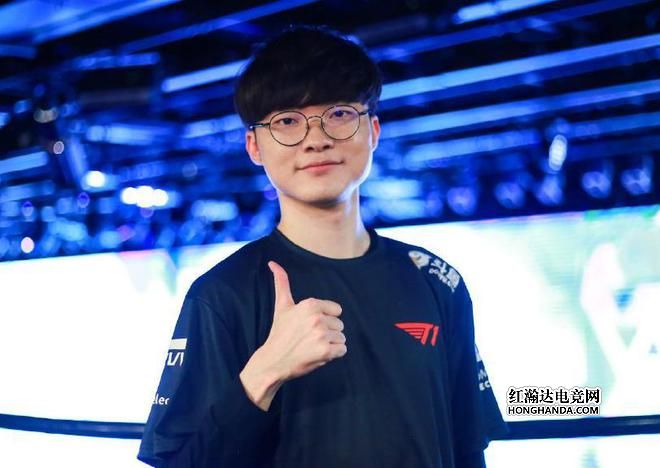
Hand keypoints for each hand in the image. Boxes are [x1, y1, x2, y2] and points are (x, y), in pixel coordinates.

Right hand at [263, 260, 346, 380]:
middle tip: (309, 338)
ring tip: (312, 346)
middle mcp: (317, 318)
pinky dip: (333, 355)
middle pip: (340, 324)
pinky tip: (318, 354)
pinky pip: (342, 350)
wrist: (273, 360)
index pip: (336, 310)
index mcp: (310, 304)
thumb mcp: (282, 305)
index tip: (310, 326)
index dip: (325, 319)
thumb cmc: (279, 333)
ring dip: (330, 344)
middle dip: (328, 332)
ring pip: (341, 338)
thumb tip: (273, 262)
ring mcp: (321, 335)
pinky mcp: (325, 351)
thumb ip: (281, 282)